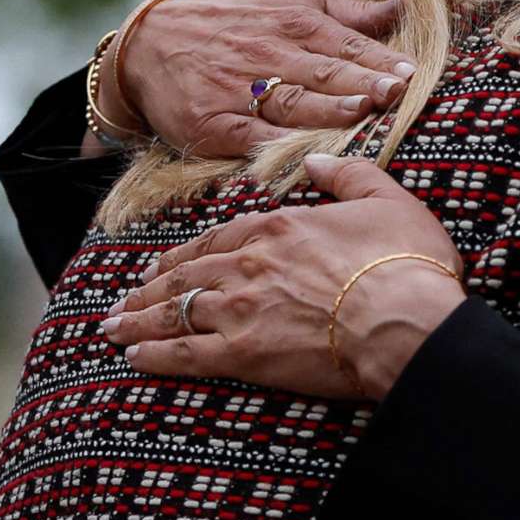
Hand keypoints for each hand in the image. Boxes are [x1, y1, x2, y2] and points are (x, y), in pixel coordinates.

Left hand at [100, 155, 466, 397]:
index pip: (219, 238)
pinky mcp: (244, 354)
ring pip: (176, 312)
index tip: (166, 263)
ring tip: (114, 328)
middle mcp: (249, 265)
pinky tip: (133, 358)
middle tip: (124, 300)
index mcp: (278, 228)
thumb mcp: (385, 201)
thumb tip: (316, 162)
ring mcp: (241, 309)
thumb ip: (346, 177)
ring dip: (140, 320)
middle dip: (150, 287)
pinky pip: (185, 353)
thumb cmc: (405, 263)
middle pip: (186, 275)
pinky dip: (155, 355)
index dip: (187, 253)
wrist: (405, 320)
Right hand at [114, 0, 414, 158]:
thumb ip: (347, 14)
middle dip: (360, 81)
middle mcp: (268, 54)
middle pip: (322, 71)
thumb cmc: (236, 22)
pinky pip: (251, 136)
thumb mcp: (288, 3)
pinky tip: (306, 152)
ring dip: (328, 110)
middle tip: (396, 91)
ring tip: (361, 113)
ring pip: (290, 102)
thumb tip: (401, 5)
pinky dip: (278, 145)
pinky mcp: (214, 123)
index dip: (377, 58)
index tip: (410, 72)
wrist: (152, 43)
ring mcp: (239, 91)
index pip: (343, 43)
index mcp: (292, 23)